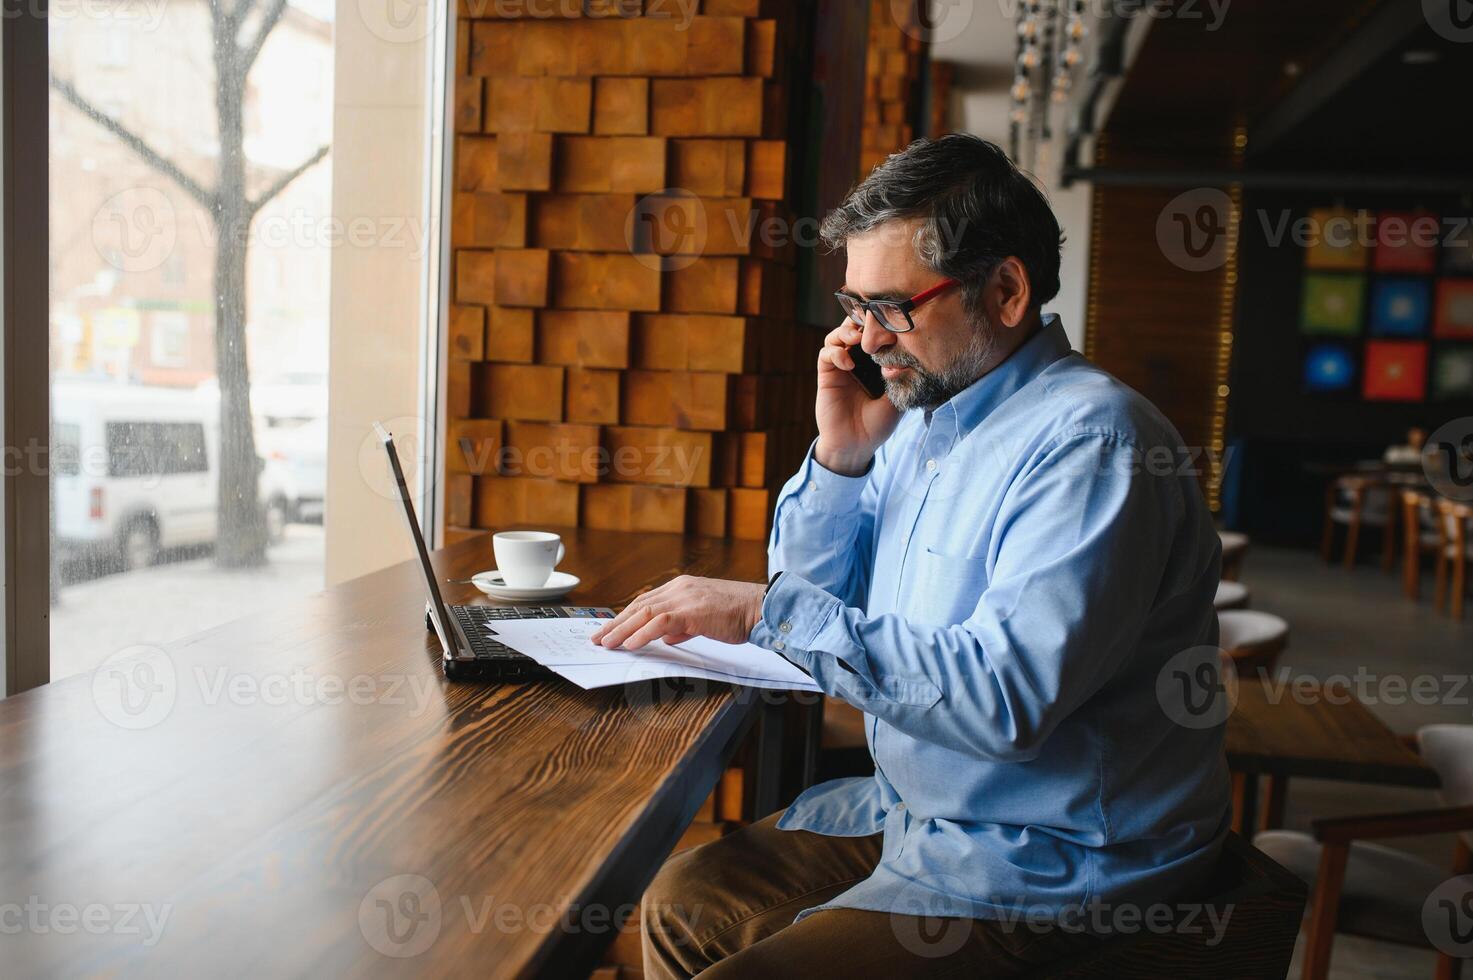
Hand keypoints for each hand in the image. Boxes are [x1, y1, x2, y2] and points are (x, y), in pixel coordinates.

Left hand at [589, 576, 766, 650]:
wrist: (759, 608)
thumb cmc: (737, 615)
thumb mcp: (704, 620)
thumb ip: (682, 627)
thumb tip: (666, 637)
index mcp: (681, 588)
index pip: (645, 601)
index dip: (624, 616)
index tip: (610, 629)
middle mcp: (678, 588)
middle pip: (638, 605)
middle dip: (615, 623)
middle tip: (598, 637)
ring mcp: (684, 598)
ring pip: (644, 612)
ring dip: (622, 629)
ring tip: (608, 643)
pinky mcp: (692, 611)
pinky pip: (660, 622)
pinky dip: (642, 633)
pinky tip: (631, 644)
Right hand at [816, 320, 901, 474]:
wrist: (857, 445)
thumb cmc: (878, 424)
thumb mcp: (897, 398)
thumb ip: (900, 377)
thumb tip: (907, 355)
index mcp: (875, 363)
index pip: (875, 335)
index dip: (879, 323)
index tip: (889, 319)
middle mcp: (857, 361)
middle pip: (854, 328)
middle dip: (860, 320)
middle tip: (869, 321)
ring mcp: (840, 366)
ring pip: (837, 336)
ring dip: (845, 332)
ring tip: (857, 339)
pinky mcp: (827, 375)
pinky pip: (826, 354)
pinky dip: (835, 352)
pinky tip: (848, 363)